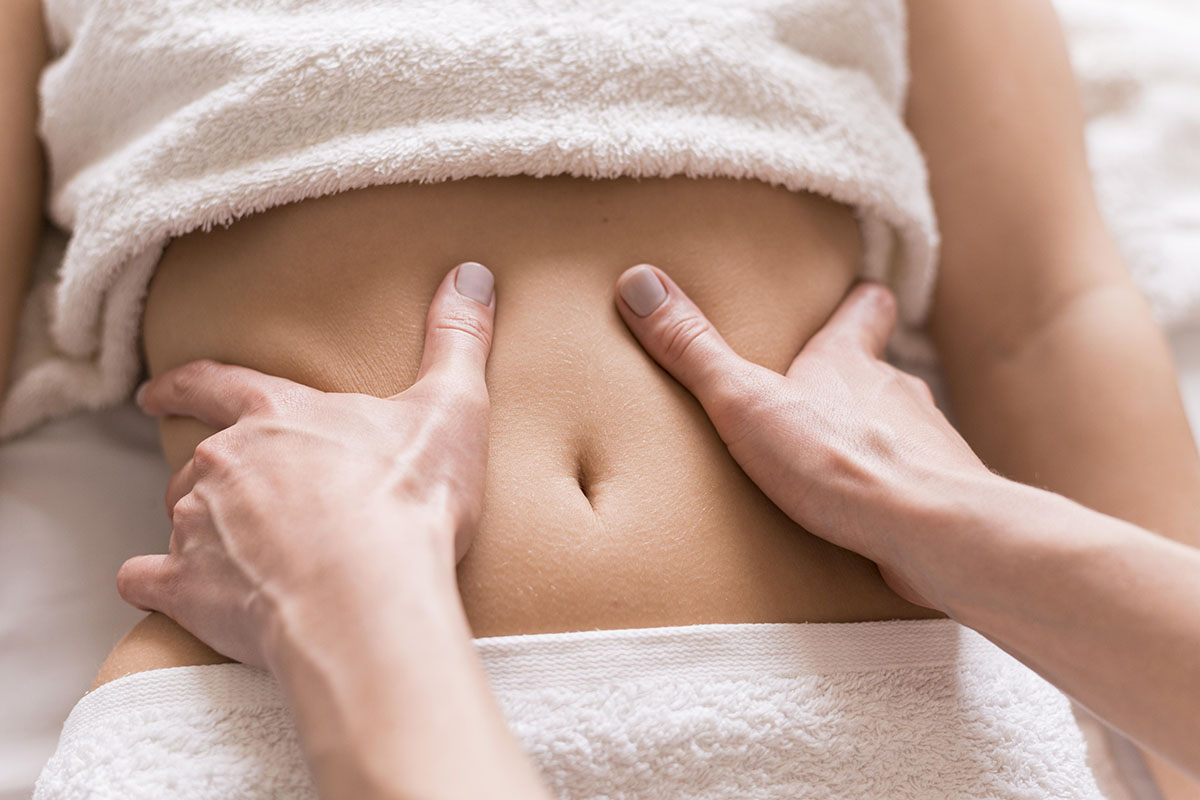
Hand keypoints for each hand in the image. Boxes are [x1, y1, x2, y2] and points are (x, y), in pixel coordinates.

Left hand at [116, 262, 496, 667]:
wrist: (371, 599)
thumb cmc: (409, 502)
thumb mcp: (450, 410)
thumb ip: (456, 340)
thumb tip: (472, 274)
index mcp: (275, 413)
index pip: (211, 383)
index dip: (181, 386)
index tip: (154, 393)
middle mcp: (222, 462)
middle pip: (196, 463)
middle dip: (213, 479)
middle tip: (242, 500)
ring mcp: (196, 526)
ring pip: (177, 520)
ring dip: (201, 532)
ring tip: (242, 556)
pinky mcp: (187, 588)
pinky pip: (145, 581)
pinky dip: (156, 586)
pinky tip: (174, 597)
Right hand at [614, 264, 987, 606]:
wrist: (931, 533)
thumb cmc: (841, 462)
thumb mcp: (746, 402)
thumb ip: (694, 351)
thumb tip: (639, 283)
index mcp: (849, 361)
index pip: (865, 309)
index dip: (859, 301)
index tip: (859, 291)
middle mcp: (896, 392)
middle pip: (878, 373)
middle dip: (851, 381)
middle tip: (818, 392)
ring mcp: (926, 446)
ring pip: (896, 433)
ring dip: (869, 443)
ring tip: (831, 467)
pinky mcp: (938, 499)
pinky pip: (909, 491)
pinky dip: (887, 498)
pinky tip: (861, 522)